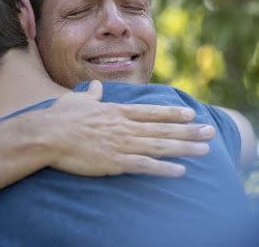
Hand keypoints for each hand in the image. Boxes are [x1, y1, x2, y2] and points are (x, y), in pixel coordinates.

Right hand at [20, 81, 214, 176]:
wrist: (48, 135)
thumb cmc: (60, 117)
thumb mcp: (78, 100)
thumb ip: (92, 94)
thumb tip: (96, 87)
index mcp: (117, 112)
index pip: (151, 112)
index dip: (172, 113)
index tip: (190, 114)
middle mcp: (126, 126)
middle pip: (163, 129)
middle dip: (189, 131)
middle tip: (210, 132)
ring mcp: (123, 144)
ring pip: (160, 146)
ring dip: (184, 148)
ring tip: (205, 149)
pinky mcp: (116, 161)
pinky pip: (146, 166)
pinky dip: (164, 168)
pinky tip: (181, 171)